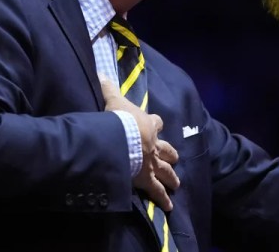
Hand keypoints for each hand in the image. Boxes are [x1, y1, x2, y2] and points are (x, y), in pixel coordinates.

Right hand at [100, 78, 179, 211]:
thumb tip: (101, 72)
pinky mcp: (147, 178)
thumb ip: (108, 87)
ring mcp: (152, 163)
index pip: (157, 122)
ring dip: (172, 178)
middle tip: (175, 160)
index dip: (156, 123)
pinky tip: (169, 206)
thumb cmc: (118, 118)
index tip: (157, 124)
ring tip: (177, 184)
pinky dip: (163, 199)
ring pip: (166, 171)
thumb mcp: (113, 99)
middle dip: (171, 155)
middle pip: (168, 150)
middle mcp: (154, 144)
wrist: (121, 137)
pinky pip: (157, 191)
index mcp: (148, 125)